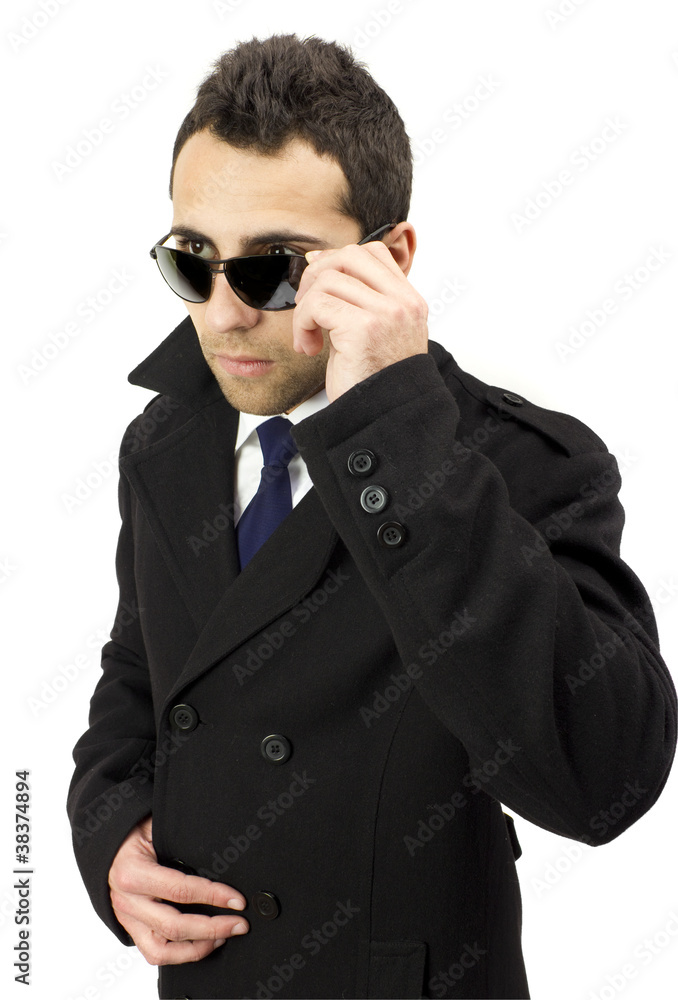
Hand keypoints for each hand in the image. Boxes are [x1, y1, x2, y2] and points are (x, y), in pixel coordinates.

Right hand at [108, 815, 248, 965]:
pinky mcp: (131, 928)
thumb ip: (182, 840)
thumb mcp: (155, 826)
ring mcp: (127, 918)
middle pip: (174, 926)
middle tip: (239, 923)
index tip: (237, 899)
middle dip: (213, 928)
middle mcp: (128, 901)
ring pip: (162, 950)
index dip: (213, 896)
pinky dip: (180, 954)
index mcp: (133, 873)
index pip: (180, 890)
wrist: (107, 845)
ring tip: (223, 936)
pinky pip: (154, 952)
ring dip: (197, 947)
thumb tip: (218, 850)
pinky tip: (203, 943)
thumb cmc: (133, 832)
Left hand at [292, 232, 428, 401]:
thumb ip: (358, 301)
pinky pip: (317, 304)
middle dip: (317, 276)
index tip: (318, 282)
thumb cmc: (374, 383)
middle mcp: (402, 304)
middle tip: (308, 308)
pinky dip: (303, 323)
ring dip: (306, 308)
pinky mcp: (363, 328)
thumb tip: (321, 263)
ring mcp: (386, 314)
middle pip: (349, 256)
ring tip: (308, 336)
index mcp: (408, 302)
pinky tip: (309, 347)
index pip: (373, 253)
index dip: (338, 259)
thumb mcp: (373, 332)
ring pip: (328, 280)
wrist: (383, 419)